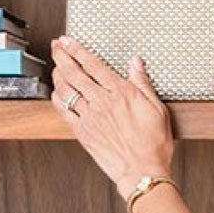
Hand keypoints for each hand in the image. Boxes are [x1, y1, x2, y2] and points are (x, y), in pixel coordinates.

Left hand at [51, 36, 173, 199]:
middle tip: (56, 46)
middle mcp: (102, 102)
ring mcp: (90, 117)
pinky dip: (57, 98)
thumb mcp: (157, 109)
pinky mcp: (83, 132)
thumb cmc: (153, 145)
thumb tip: (136, 63)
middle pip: (75, 72)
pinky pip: (63, 111)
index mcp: (121, 93)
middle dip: (62, 55)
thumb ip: (143, 83)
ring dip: (57, 74)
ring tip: (56, 65)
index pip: (94, 65)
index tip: (68, 41)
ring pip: (66, 89)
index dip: (78, 50)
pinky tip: (57, 93)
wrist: (142, 171)